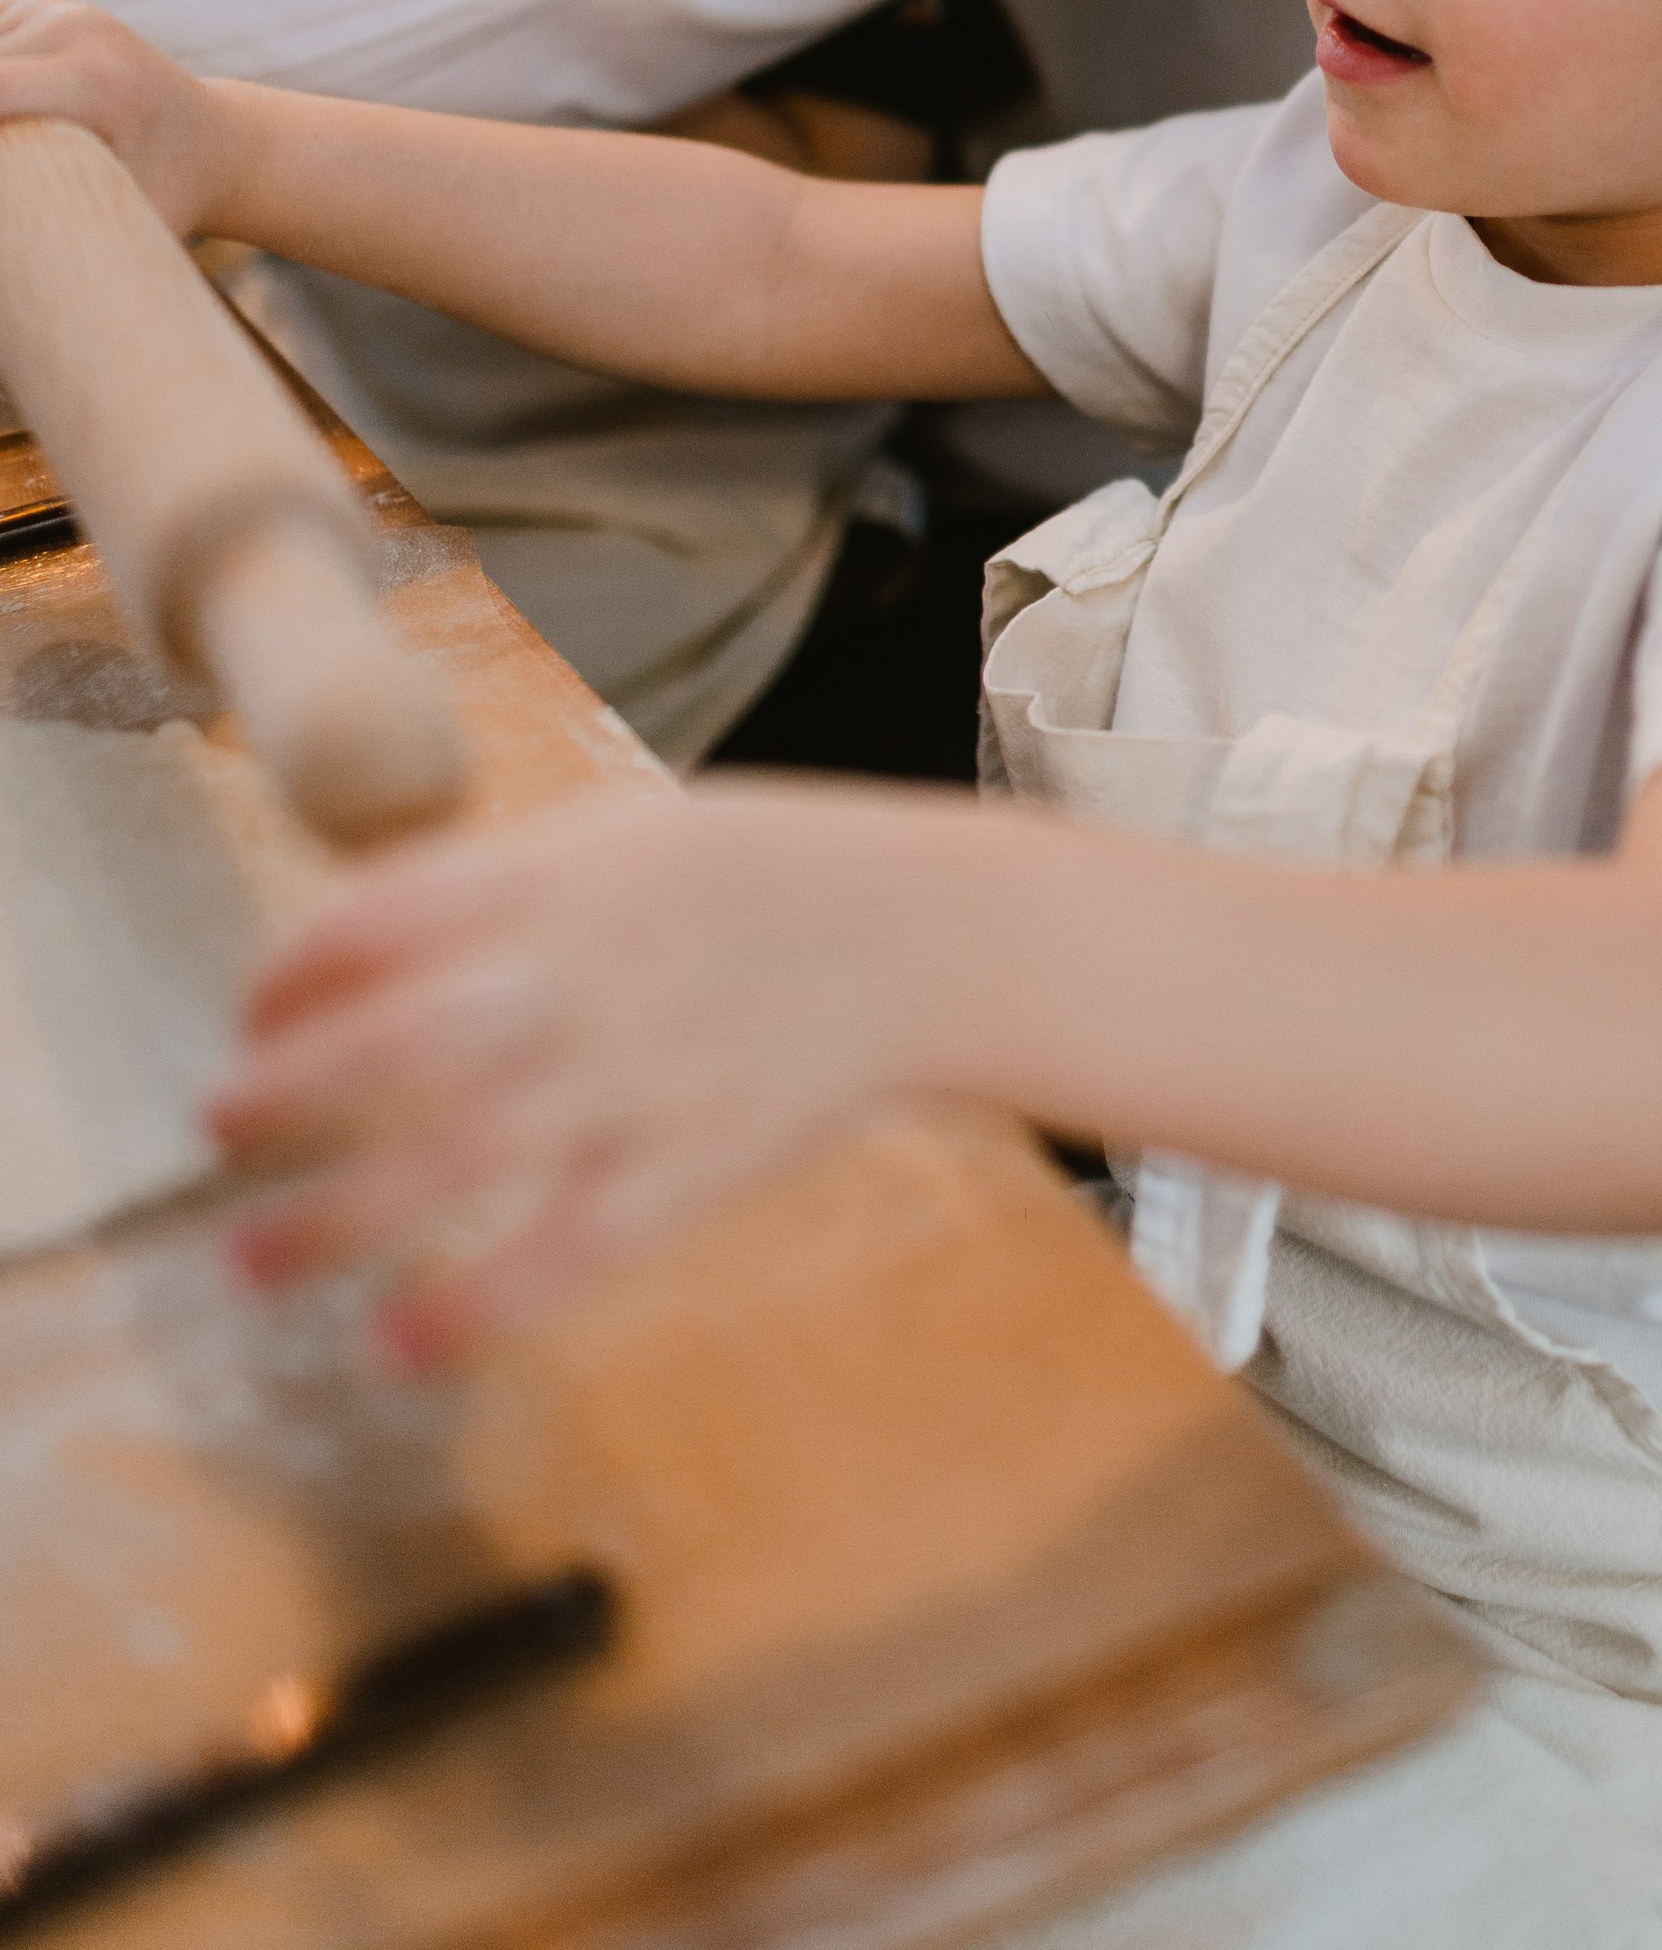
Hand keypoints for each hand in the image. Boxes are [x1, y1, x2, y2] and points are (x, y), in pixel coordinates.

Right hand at [0, 0, 238, 233]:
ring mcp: (58, 8)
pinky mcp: (42, 6)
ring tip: (17, 149)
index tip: (1, 175)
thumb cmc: (172, 199)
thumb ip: (63, 238)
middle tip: (10, 170)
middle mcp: (77, 27)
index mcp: (98, 79)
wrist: (216, 143)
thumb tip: (18, 299)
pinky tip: (12, 117)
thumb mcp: (132, 225)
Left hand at [208, 782, 955, 1367]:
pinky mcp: (690, 1168)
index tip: (251, 1019)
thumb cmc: (761, 880)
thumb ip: (498, 888)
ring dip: (337, 1219)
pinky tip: (400, 1346)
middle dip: (283, 1095)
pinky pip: (566, 1253)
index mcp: (560, 878)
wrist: (923, 934)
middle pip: (392, 1043)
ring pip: (455, 1158)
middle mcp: (583, 974)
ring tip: (253, 1264)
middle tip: (216, 1132)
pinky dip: (476, 1307)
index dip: (292, 973)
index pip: (378, 917)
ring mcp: (635, 1077)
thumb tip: (357, 947)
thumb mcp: (624, 837)